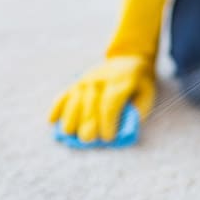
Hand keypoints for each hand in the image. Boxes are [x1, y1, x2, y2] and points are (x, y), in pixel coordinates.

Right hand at [48, 0, 166, 141]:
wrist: (128, 59)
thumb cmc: (139, 84)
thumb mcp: (147, 94)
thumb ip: (137, 111)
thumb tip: (122, 129)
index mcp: (121, 82)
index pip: (110, 103)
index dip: (107, 122)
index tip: (108, 137)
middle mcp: (101, 79)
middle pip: (90, 103)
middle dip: (87, 123)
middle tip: (88, 139)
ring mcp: (87, 79)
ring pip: (74, 99)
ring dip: (70, 117)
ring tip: (69, 133)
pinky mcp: (77, 82)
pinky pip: (64, 94)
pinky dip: (57, 107)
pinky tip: (51, 121)